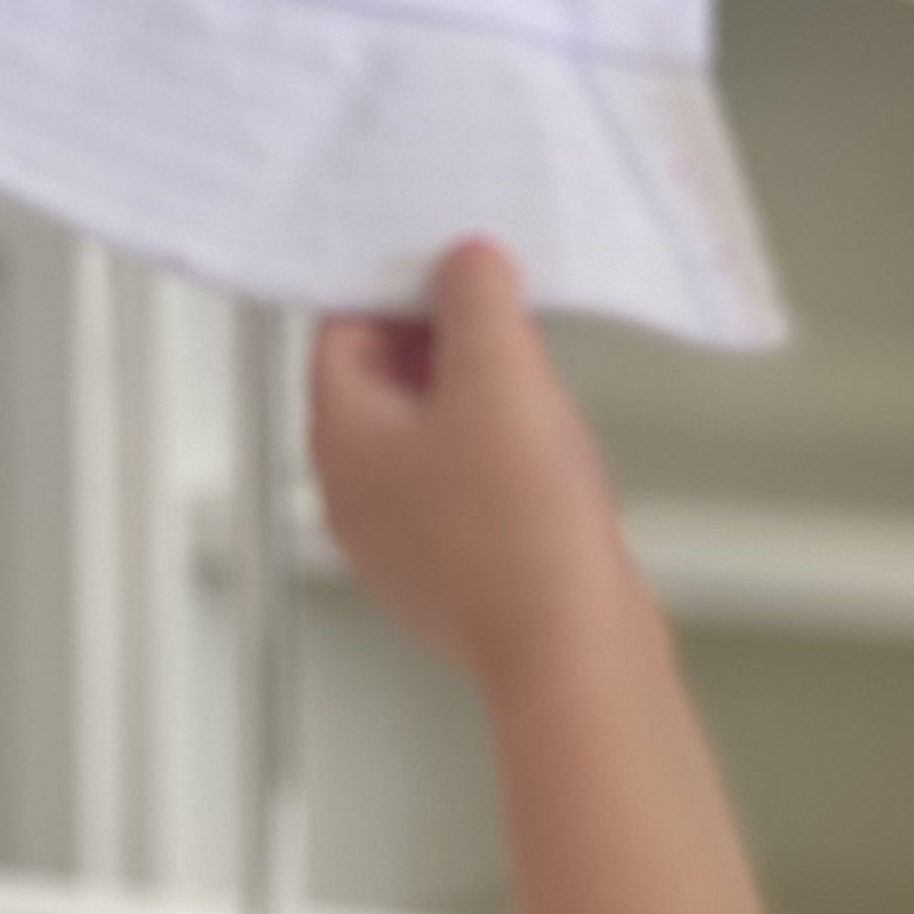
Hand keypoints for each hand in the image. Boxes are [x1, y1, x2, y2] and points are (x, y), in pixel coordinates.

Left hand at [310, 241, 641, 697]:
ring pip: (430, 438)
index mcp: (341, 440)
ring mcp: (406, 541)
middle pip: (385, 385)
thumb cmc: (523, 531)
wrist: (572, 649)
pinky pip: (467, 490)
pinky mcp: (458, 572)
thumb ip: (476, 298)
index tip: (456, 267)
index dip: (399, 288)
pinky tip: (552, 458)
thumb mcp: (499, 374)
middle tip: (507, 319)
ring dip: (480, 401)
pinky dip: (502, 459)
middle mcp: (357, 495)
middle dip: (446, 342)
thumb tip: (466, 264)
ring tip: (537, 390)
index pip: (342, 332)